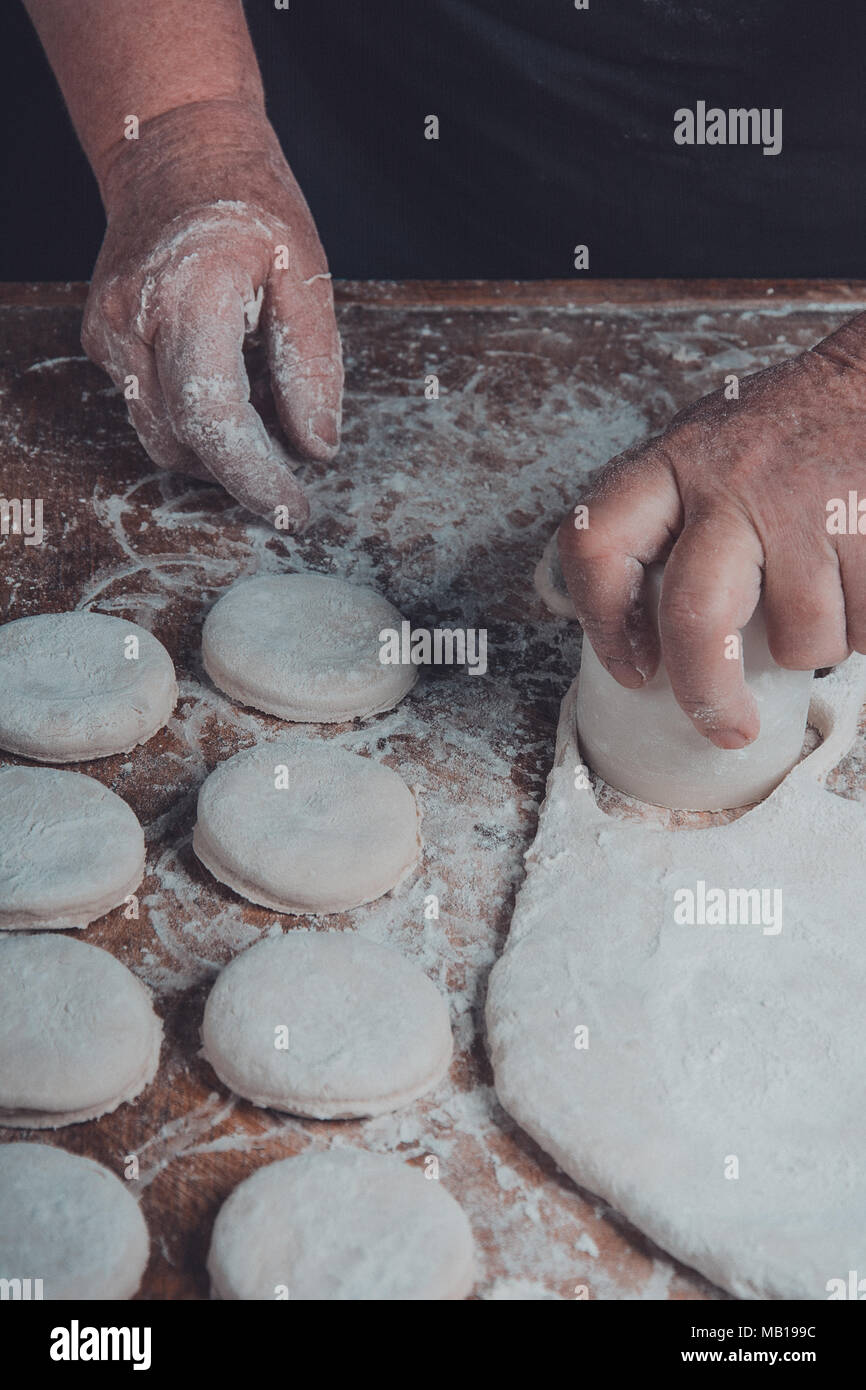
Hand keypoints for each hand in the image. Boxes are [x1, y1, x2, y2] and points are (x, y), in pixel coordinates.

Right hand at [82, 98, 342, 523]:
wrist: (175, 152)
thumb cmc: (251, 207)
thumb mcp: (307, 272)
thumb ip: (312, 364)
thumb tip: (317, 447)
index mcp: (189, 295)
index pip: (214, 418)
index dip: (256, 478)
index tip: (297, 511)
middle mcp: (133, 320)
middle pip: (186, 440)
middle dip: (244, 467)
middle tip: (295, 457)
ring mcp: (108, 334)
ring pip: (163, 436)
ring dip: (219, 444)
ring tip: (264, 402)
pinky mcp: (103, 342)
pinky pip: (151, 409)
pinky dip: (195, 417)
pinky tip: (229, 381)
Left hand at [558, 319, 865, 746]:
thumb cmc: (790, 433)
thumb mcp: (710, 455)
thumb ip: (674, 522)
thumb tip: (649, 639)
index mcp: (674, 463)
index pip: (598, 544)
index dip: (604, 623)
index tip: (634, 670)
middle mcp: (733, 483)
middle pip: (696, 619)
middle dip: (710, 692)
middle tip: (727, 727)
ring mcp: (808, 506)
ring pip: (802, 639)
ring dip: (819, 642)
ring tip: (829, 589)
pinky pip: (865, 629)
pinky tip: (861, 578)